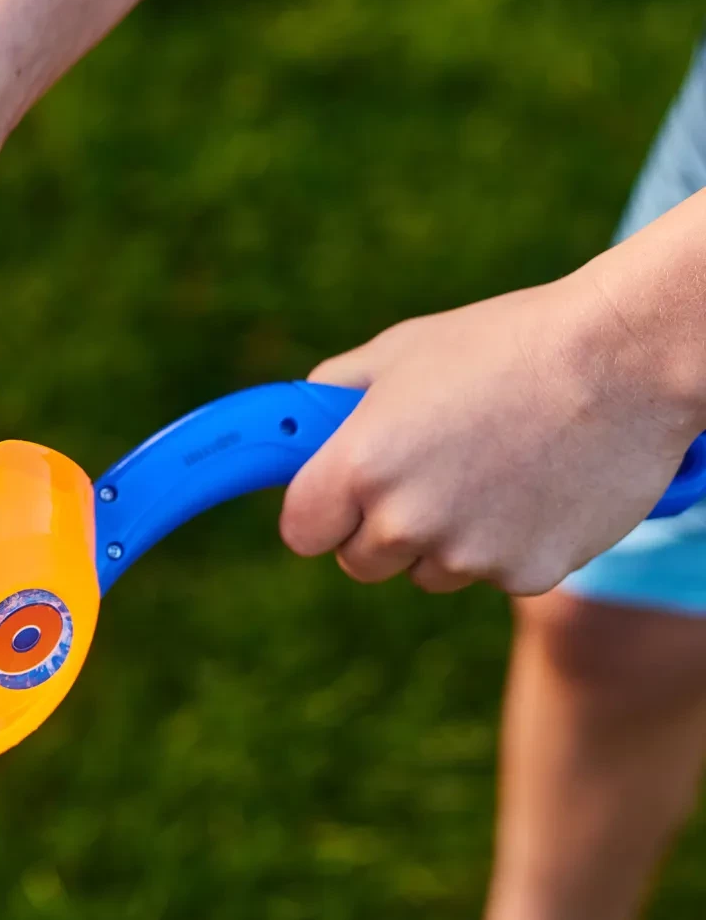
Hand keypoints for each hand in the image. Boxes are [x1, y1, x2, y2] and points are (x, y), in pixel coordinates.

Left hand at [280, 263, 703, 594]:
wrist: (620, 359)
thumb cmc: (503, 343)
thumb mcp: (400, 351)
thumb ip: (335, 394)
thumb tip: (303, 420)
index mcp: (360, 464)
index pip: (300, 532)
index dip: (316, 512)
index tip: (331, 499)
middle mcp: (406, 521)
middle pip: (358, 561)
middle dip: (375, 527)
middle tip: (417, 473)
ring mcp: (468, 555)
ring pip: (425, 571)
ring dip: (441, 538)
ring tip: (486, 466)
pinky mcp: (527, 576)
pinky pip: (490, 573)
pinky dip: (502, 542)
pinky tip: (531, 484)